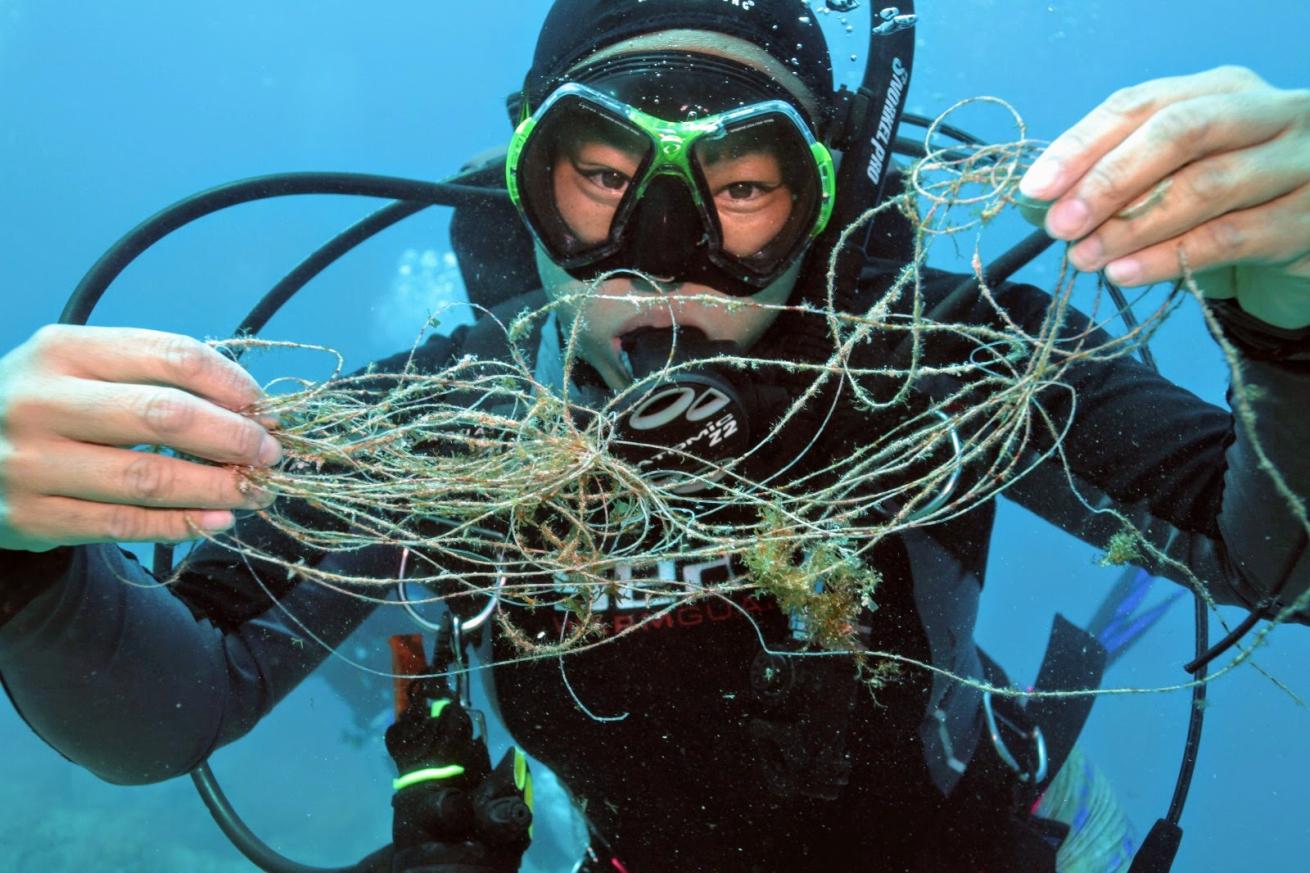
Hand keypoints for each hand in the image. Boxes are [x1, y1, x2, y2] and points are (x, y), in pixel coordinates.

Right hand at [0, 326, 280, 551]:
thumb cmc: (50, 406)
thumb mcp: (85, 370)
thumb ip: (157, 378)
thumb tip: (250, 409)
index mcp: (63, 350)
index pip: (173, 357)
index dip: (233, 385)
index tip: (265, 410)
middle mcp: (41, 401)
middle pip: (165, 416)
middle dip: (233, 437)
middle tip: (270, 454)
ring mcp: (31, 462)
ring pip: (149, 478)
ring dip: (218, 487)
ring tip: (256, 491)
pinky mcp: (31, 516)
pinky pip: (123, 525)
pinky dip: (181, 524)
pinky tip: (218, 520)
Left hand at [1019, 66, 1309, 327]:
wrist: (1301, 237)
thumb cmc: (1224, 202)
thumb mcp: (1172, 176)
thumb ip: (1112, 180)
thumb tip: (1037, 203)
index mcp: (1222, 90)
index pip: (1141, 104)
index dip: (1083, 145)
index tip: (1037, 188)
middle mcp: (1268, 114)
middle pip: (1179, 132)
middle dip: (1108, 180)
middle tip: (1060, 224)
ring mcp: (1298, 163)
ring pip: (1204, 186)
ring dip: (1130, 227)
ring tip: (1083, 257)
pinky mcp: (1306, 220)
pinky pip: (1228, 239)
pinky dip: (1167, 258)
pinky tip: (1123, 273)